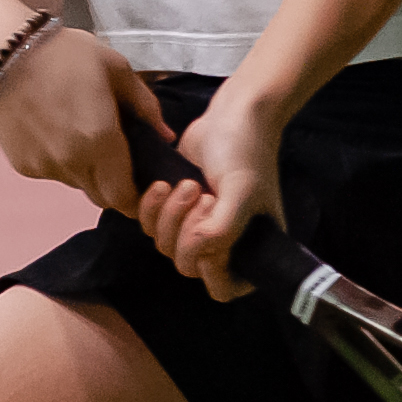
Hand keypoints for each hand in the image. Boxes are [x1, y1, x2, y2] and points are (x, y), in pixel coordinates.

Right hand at [0, 27, 172, 215]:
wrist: (5, 54)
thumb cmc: (65, 55)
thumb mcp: (117, 70)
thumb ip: (146, 107)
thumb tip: (166, 136)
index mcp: (101, 141)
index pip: (125, 197)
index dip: (137, 195)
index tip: (141, 180)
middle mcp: (71, 163)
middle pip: (102, 196)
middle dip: (114, 183)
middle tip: (115, 154)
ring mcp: (44, 167)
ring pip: (77, 184)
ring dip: (86, 170)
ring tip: (81, 134)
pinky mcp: (23, 165)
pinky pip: (52, 173)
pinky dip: (60, 161)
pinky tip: (55, 131)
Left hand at [135, 85, 290, 301]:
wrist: (231, 114)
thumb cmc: (245, 152)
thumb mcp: (241, 192)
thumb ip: (223, 230)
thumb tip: (198, 255)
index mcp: (252, 248)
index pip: (223, 288)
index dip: (211, 266)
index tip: (212, 231)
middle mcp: (225, 244)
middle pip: (187, 266)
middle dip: (186, 231)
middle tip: (201, 195)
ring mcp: (198, 227)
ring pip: (165, 246)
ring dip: (169, 215)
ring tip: (187, 183)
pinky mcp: (174, 209)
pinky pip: (150, 226)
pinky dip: (150, 207)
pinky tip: (163, 183)